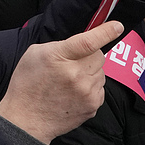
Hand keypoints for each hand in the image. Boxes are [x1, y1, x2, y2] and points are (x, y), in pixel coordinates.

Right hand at [0, 21, 123, 144]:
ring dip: (90, 72)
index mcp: (58, 57)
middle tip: (73, 63)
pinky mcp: (92, 106)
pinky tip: (74, 93)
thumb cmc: (27, 84)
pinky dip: (91, 87)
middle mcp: (75, 75)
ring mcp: (86, 92)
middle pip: (99, 56)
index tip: (117, 26)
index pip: (88, 42)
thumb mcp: (34, 54)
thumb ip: (59, 46)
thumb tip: (80, 44)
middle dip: (90, 55)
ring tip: (70, 81)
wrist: (26, 118)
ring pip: (101, 72)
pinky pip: (100, 88)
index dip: (105, 32)